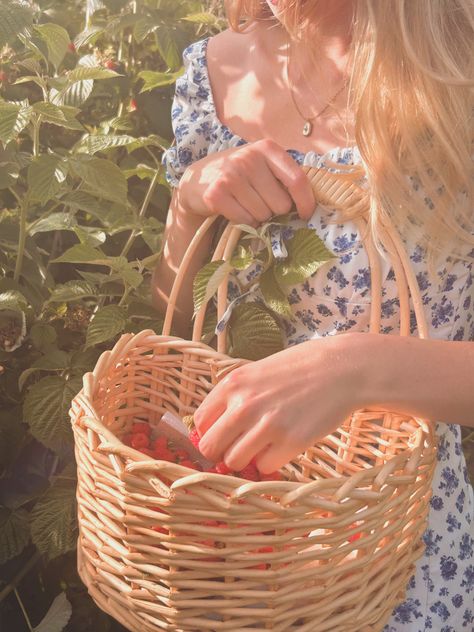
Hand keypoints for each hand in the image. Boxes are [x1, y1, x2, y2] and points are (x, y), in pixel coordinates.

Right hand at [177, 138, 315, 226]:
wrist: (198, 179)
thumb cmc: (239, 175)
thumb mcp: (262, 165)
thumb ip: (283, 177)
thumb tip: (308, 206)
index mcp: (268, 149)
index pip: (297, 180)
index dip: (306, 202)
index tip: (305, 215)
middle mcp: (250, 158)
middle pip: (281, 205)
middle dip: (273, 210)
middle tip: (259, 202)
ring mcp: (231, 175)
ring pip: (263, 215)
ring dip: (256, 217)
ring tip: (244, 204)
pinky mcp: (216, 194)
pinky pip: (245, 220)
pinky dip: (242, 221)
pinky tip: (234, 209)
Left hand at [193, 333, 364, 473]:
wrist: (342, 367)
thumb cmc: (298, 367)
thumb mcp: (257, 371)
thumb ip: (234, 395)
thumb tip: (211, 427)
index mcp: (232, 384)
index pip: (200, 423)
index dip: (210, 432)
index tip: (223, 435)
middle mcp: (244, 405)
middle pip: (210, 448)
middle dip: (222, 451)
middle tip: (239, 447)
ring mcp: (267, 424)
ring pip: (234, 462)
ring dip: (246, 459)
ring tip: (263, 445)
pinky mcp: (291, 441)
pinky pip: (264, 467)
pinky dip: (271, 462)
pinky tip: (283, 445)